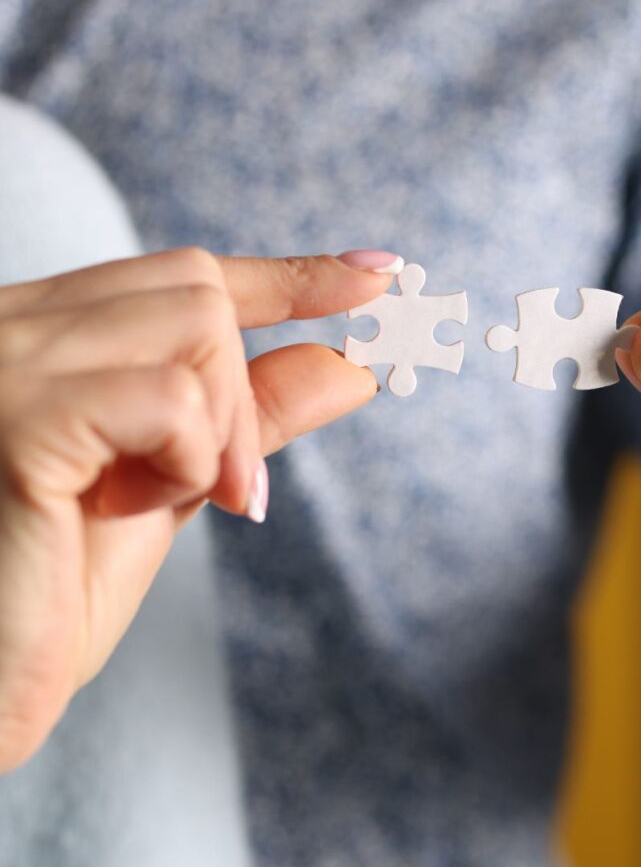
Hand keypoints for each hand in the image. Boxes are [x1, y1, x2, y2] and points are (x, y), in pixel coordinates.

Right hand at [0, 246, 394, 770]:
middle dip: (246, 392)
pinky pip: (171, 397)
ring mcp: (8, 362)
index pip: (182, 275)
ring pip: (198, 326)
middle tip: (234, 492)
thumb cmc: (47, 592)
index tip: (378, 274)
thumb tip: (349, 364)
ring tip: (162, 503)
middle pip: (198, 290)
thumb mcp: (172, 486)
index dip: (288, 276)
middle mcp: (13, 325)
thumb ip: (252, 418)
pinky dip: (189, 458)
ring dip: (223, 431)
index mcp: (42, 336)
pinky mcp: (20, 417)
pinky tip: (125, 508)